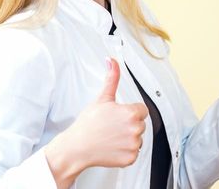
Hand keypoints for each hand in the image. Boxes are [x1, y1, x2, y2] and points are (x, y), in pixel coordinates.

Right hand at [45, 58, 147, 186]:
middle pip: (140, 124)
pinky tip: (112, 147)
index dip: (129, 112)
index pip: (142, 110)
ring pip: (138, 138)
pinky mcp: (131, 158)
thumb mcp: (102, 98)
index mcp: (131, 113)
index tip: (118, 116)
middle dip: (129, 125)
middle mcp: (136, 129)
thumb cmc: (88, 124)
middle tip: (112, 126)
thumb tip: (112, 61)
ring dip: (128, 138)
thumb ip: (112, 78)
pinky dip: (125, 151)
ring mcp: (134, 145)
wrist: (77, 147)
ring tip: (111, 137)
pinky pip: (134, 152)